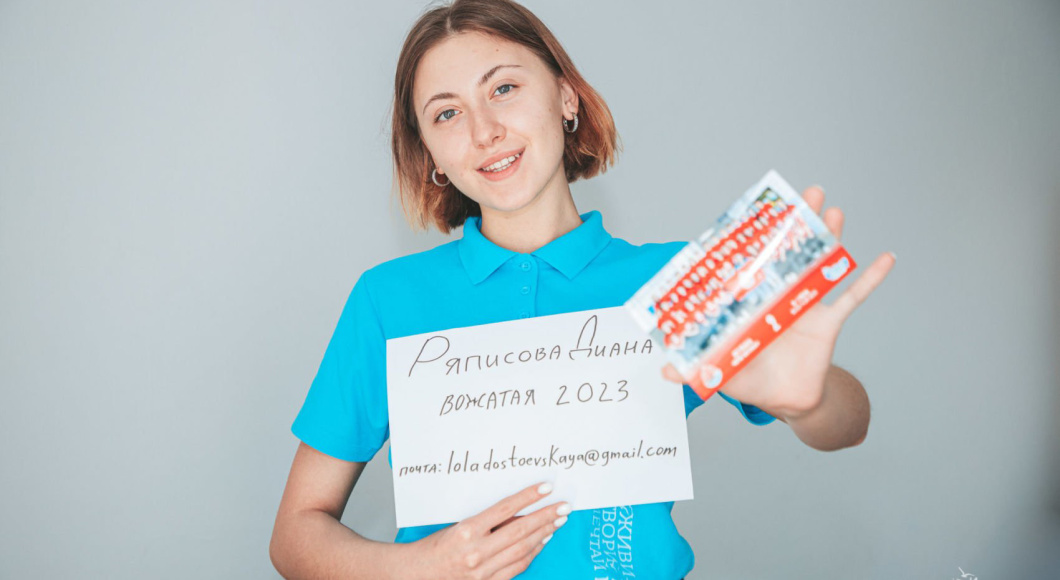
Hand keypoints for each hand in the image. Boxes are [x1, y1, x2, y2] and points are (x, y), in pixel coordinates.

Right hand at [411, 482, 569, 579]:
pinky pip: (518, 566)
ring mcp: (483, 570)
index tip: (546, 487)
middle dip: (546, 516)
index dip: (529, 497)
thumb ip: (487, 520)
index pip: (505, 509)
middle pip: (520, 530)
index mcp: (466, 530)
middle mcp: (476, 551)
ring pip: (523, 549)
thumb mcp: (458, 525)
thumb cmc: (434, 547)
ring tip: (557, 521)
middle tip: (564, 506)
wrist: (417, 574)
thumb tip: (518, 510)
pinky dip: (532, 552)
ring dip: (544, 534)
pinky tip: (542, 541)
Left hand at [663, 185, 895, 419]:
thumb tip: (662, 372)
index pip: (753, 262)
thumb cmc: (750, 378)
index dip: (756, 238)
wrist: (785, 401)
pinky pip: (852, 296)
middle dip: (797, 222)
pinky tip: (886, 258)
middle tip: (804, 193)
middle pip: (790, 251)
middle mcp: (778, 294)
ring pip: (820, 264)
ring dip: (830, 236)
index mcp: (752, 299)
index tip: (760, 209)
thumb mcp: (718, 370)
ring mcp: (805, 304)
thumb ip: (692, 368)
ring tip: (834, 209)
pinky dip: (870, 279)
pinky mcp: (828, 321)